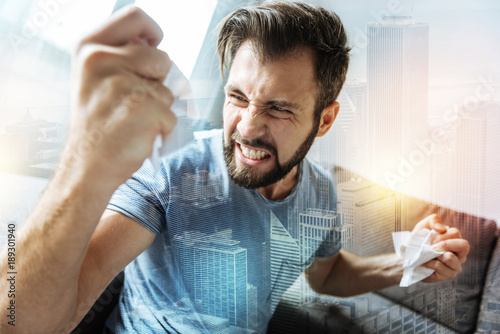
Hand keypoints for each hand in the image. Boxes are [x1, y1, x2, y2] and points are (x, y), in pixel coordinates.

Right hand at [62, 6, 175, 186]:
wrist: (87, 166)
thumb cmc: (98, 122)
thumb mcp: (95, 77)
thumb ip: (120, 54)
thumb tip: (154, 43)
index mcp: (89, 47)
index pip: (136, 17)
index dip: (152, 32)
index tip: (152, 47)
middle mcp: (102, 60)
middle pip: (162, 57)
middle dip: (158, 80)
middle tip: (134, 101)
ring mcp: (124, 86)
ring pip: (169, 89)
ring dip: (160, 106)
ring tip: (132, 119)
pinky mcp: (145, 110)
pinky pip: (173, 114)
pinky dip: (163, 127)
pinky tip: (139, 134)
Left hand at [412, 214, 469, 282]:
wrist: (409, 256)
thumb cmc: (419, 241)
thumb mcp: (424, 226)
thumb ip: (434, 220)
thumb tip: (442, 228)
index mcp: (455, 240)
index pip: (455, 233)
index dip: (442, 236)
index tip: (431, 240)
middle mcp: (460, 253)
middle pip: (464, 245)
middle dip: (446, 244)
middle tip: (432, 247)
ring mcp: (456, 265)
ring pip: (451, 258)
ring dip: (435, 255)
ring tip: (428, 256)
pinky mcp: (449, 274)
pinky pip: (441, 267)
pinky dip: (430, 264)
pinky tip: (426, 263)